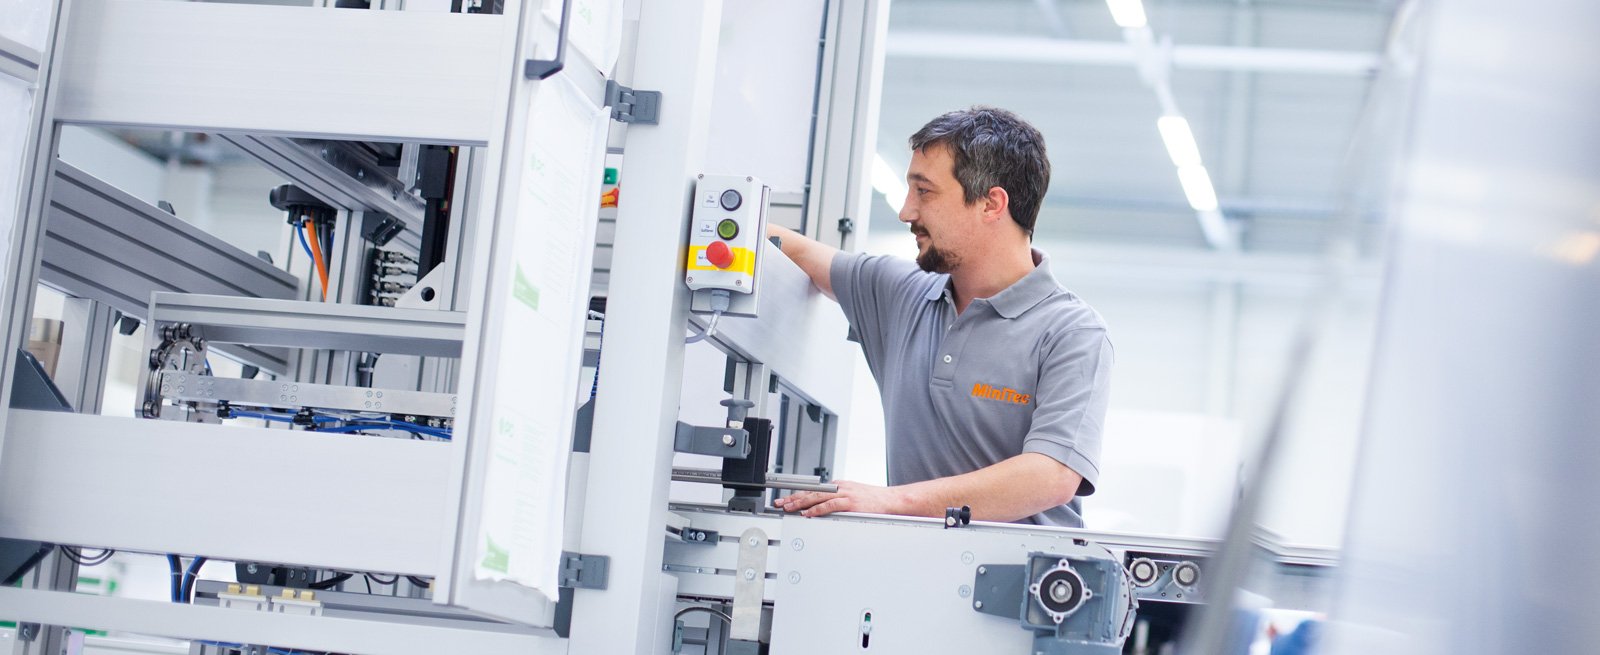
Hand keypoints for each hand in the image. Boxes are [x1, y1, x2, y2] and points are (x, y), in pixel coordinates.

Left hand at [772, 480, 905, 517]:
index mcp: (839, 486)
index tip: (786, 499)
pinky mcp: (851, 503)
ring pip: (818, 497)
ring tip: (789, 508)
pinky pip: (830, 506)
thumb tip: (822, 508)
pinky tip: (809, 513)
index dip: (798, 494)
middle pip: (812, 492)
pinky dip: (818, 509)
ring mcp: (845, 494)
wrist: (891, 500)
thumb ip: (838, 500)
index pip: (814, 489)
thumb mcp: (853, 495)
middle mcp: (840, 487)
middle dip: (794, 498)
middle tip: (781, 503)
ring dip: (801, 503)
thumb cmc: (874, 500)